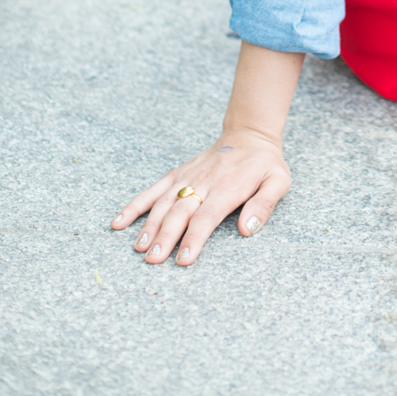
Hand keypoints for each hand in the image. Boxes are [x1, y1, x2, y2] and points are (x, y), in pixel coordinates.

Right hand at [110, 128, 290, 266]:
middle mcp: (203, 182)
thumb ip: (264, 204)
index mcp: (228, 187)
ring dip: (149, 226)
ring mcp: (186, 177)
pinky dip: (134, 206)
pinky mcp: (176, 174)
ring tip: (139, 248)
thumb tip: (248, 230)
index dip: (194, 238)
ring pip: (163, 203)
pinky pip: (151, 190)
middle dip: (166, 237)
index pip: (207, 217)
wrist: (249, 135)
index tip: (183, 259)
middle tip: (153, 260)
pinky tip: (118, 222)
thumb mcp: (278, 181)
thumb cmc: (264, 165)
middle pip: (180, 212)